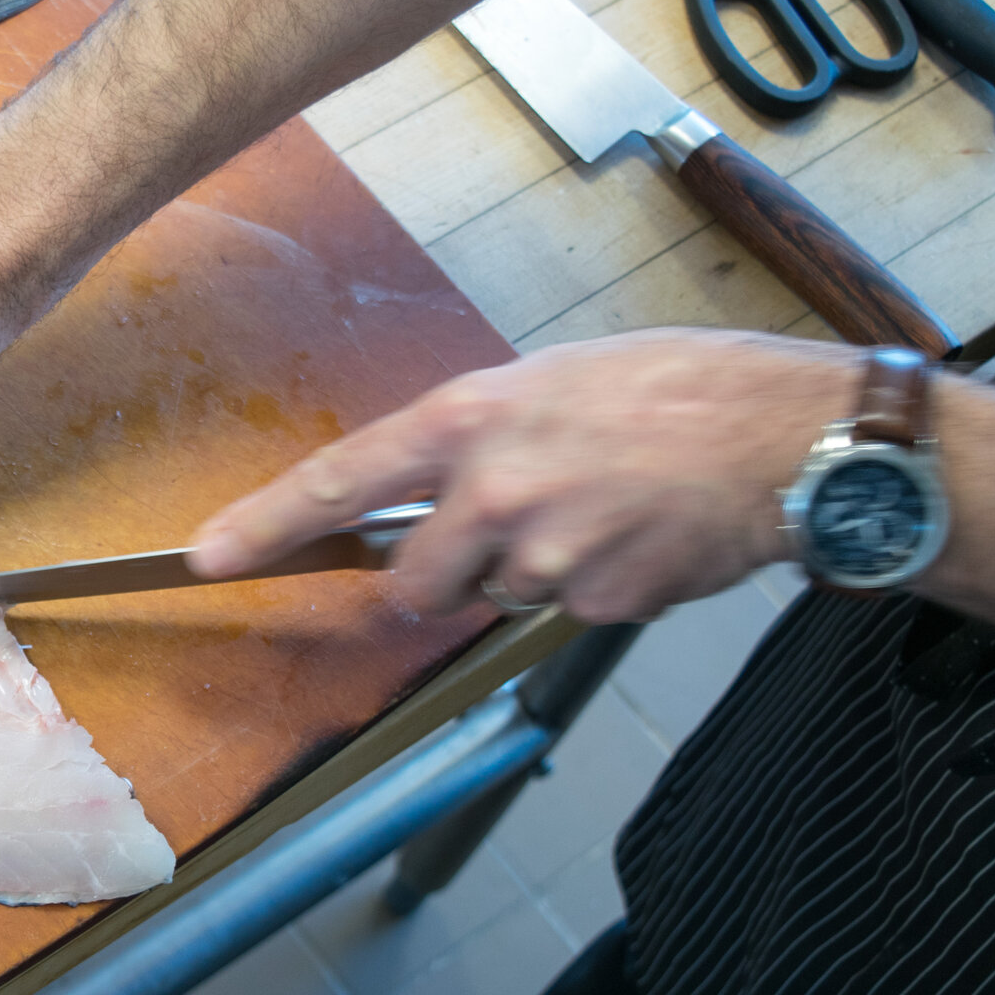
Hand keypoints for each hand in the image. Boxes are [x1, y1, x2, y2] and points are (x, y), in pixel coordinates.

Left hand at [188, 329, 857, 621]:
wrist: (787, 436)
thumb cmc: (677, 390)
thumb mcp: (553, 383)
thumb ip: (478, 440)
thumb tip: (426, 492)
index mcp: (472, 419)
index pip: (342, 480)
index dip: (267, 524)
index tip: (207, 556)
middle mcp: (494, 490)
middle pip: (417, 583)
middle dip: (450, 575)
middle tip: (518, 527)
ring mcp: (545, 551)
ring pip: (499, 597)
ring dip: (536, 572)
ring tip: (604, 511)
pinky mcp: (597, 600)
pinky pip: (567, 612)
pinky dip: (599, 586)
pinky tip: (642, 537)